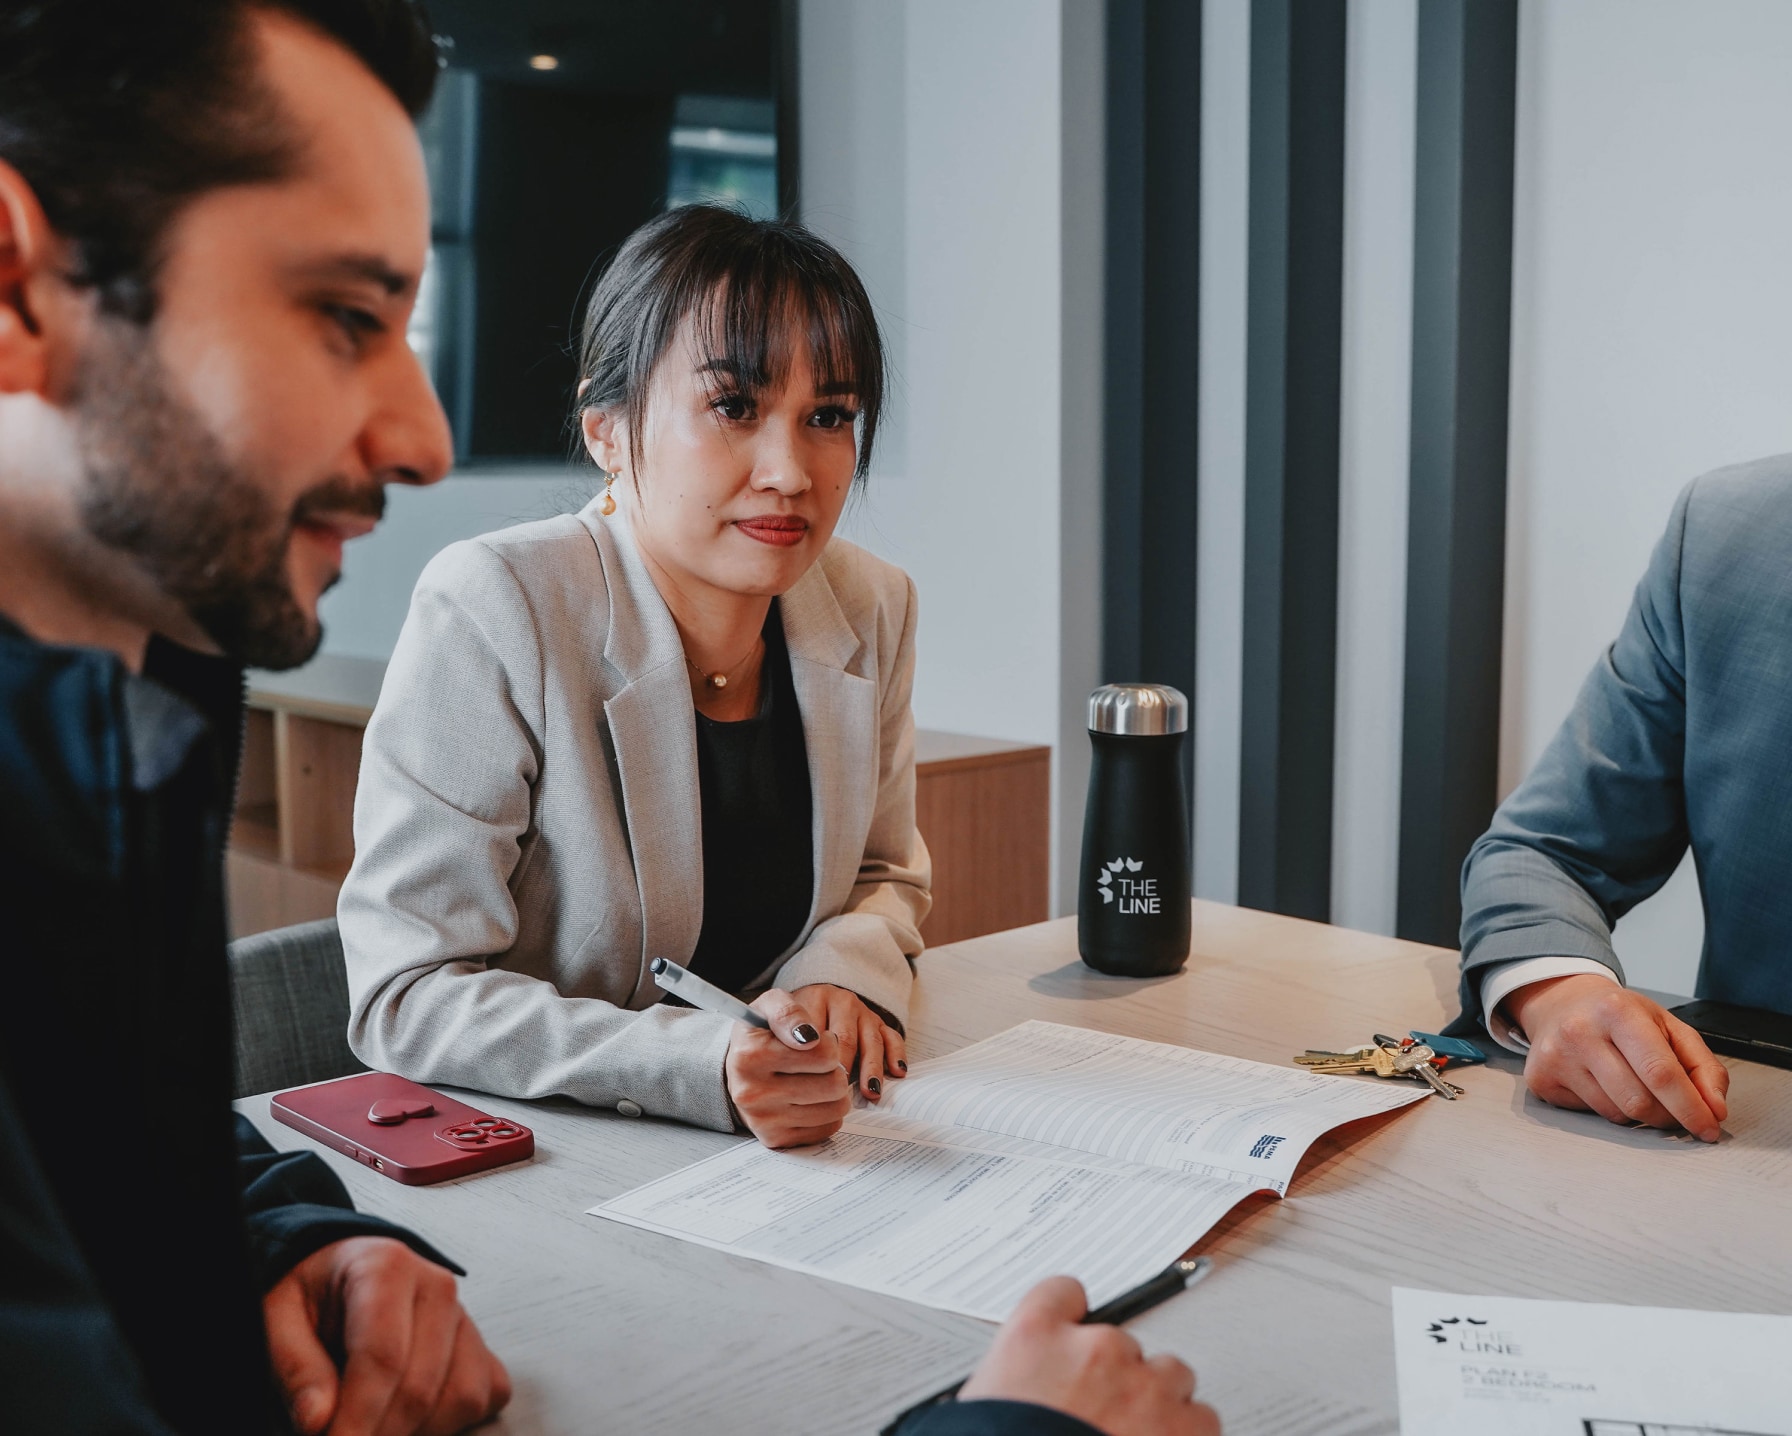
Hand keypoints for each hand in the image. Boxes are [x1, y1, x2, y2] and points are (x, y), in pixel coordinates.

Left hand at [263, 1236, 510, 1435]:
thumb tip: (318, 1421)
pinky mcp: (480, 1343)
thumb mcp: (277, 1316)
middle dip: (378, 1434)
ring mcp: (465, 1315)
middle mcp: (436, 1286)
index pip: (382, 1357)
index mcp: (386, 1267)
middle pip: (420, 1387)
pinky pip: (484, 1396)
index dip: (357, 1419)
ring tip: (371, 1425)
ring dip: (415, 1432)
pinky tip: (408, 1418)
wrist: (340, 1270)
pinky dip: (450, 1422)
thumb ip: (296, 1367)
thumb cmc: (309, 1294)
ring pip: (460, 1397)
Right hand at [725, 987, 851, 1147]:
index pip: (823, 1053)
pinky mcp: (777, 1139)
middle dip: (834, 1069)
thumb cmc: (760, 1035)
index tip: (814, 1040)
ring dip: (835, 1091)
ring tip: (816, 1079)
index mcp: (749, 1056)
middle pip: (834, 1084)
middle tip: (819, 1063)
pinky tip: (810, 1099)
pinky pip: (829, 1127)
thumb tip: (810, 1036)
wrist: (738, 1070)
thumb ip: (789, 1011)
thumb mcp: (770, 1006)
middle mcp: (752, 1093)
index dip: (828, 1043)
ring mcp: (764, 1120)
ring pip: (836, 1108)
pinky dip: (827, 1112)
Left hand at [790, 982, 907, 1099]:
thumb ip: (781, 1030)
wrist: (801, 1010)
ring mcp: (863, 1013)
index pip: (818, 1029)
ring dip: (872, 1068)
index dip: (816, 1058)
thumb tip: (800, 1051)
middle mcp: (842, 1002)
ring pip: (872, 1040)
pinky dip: (897, 1055)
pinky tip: (897, 1073)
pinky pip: (892, 1037)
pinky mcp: (879, 1024)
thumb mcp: (773, 1019)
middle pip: (846, 1038)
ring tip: (871, 1092)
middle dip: (844, 1068)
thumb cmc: (785, 1025)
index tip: (813, 1080)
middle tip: (839, 1093)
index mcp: (815, 998)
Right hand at [958, 1277, 1219, 1435]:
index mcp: (1034, 1337)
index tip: (1076, 1333)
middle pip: (1122, 1339)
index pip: (1062, 1293)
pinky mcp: (1179, 1424)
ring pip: (1170, 1373)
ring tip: (1135, 1434)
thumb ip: (1021, 1378)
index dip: (1071, 1320)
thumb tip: (1033, 1389)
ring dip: (1157, 1401)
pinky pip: (1202, 1417)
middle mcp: (1093, 1348)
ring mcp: (1141, 1384)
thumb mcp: (988, 1400)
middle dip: (1117, 1375)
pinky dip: (1187, 1434)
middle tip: (1101, 1412)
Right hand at [1503, 974, 1728, 1140]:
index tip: (1708, 1128)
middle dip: (1666, 1115)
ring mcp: (1555, 1056)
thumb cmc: (1619, 1016)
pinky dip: (1608, 1108)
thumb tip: (1714, 1110)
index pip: (1660, 1072)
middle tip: (1673, 1110)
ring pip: (1616, 1114)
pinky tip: (1602, 1084)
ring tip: (1634, 1087)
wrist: (1561, 1003)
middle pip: (1639, 1101)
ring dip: (1638, 1113)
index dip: (1690, 1107)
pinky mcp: (1541, 1079)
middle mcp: (1579, 1031)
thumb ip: (1703, 1067)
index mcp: (1617, 1011)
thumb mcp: (1668, 1026)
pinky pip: (1591, 1115)